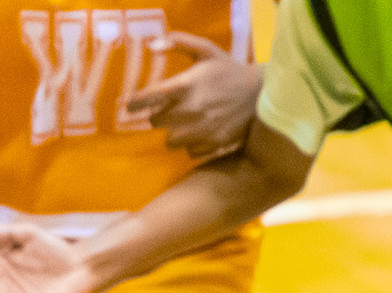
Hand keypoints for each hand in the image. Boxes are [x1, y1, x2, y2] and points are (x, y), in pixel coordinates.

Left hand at [128, 32, 261, 159]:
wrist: (263, 94)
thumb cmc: (230, 70)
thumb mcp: (206, 49)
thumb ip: (177, 42)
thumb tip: (151, 46)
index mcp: (185, 85)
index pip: (147, 98)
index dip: (134, 103)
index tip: (129, 106)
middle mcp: (190, 110)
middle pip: (156, 122)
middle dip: (158, 116)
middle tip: (167, 111)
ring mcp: (203, 129)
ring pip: (171, 141)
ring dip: (173, 134)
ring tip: (183, 125)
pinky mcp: (215, 143)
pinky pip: (190, 152)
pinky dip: (191, 145)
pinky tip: (200, 134)